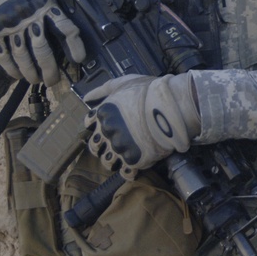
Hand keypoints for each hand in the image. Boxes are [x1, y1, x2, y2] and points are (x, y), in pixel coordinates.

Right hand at [0, 0, 85, 85]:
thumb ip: (57, 17)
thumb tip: (73, 44)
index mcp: (47, 6)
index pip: (65, 27)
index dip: (74, 45)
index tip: (79, 60)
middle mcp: (29, 15)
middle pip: (42, 49)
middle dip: (49, 69)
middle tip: (53, 80)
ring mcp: (9, 24)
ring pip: (22, 56)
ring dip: (30, 72)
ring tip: (36, 80)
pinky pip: (3, 56)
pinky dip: (12, 69)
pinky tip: (18, 75)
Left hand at [83, 74, 200, 179]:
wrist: (170, 106)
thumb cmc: (148, 91)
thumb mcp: (123, 82)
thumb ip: (103, 90)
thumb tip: (87, 98)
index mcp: (102, 114)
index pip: (89, 125)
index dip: (98, 126)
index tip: (108, 126)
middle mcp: (107, 133)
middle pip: (95, 146)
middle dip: (102, 145)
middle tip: (117, 142)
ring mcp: (119, 148)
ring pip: (107, 161)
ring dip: (113, 159)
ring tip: (127, 154)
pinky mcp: (134, 160)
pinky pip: (125, 172)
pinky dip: (129, 171)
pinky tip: (134, 167)